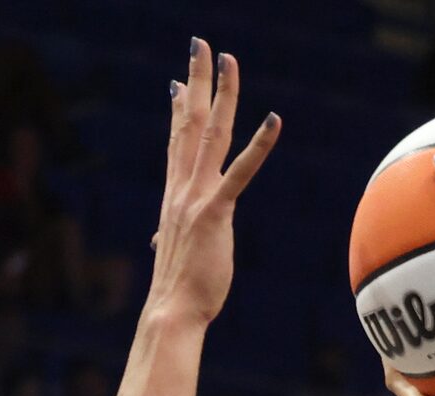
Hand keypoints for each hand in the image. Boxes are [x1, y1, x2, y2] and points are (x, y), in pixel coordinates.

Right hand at [144, 40, 281, 326]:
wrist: (171, 311)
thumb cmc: (178, 289)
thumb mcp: (175, 254)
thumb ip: (171, 238)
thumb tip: (160, 240)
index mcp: (174, 196)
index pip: (176, 142)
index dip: (180, 109)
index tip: (180, 82)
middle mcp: (181, 188)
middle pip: (190, 123)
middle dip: (197, 81)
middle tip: (200, 46)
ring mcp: (197, 197)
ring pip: (211, 134)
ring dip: (222, 94)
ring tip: (227, 60)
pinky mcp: (215, 213)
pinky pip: (240, 172)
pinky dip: (259, 145)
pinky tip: (274, 120)